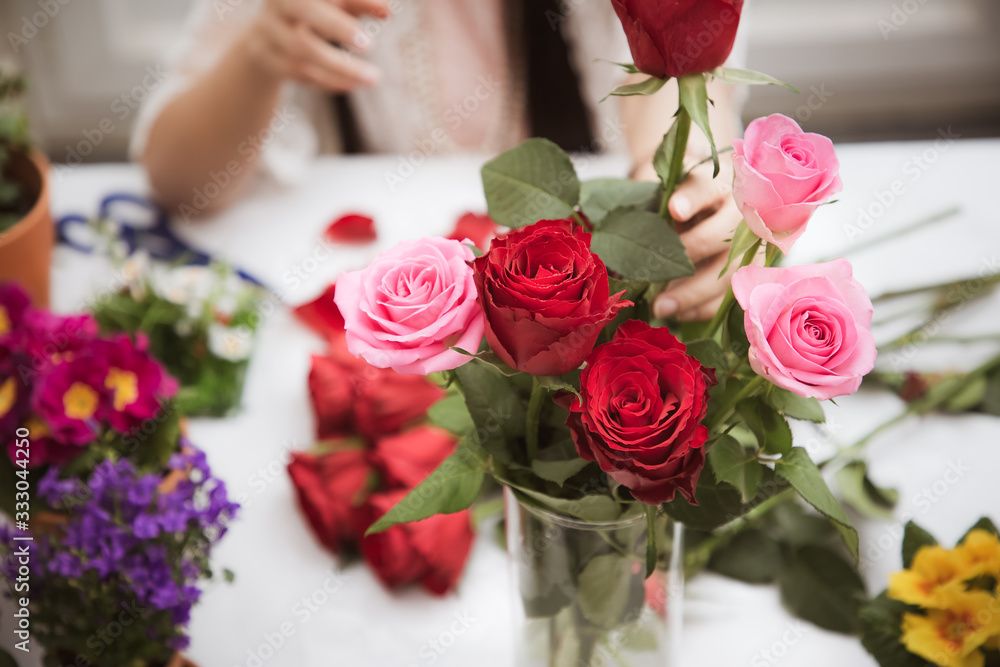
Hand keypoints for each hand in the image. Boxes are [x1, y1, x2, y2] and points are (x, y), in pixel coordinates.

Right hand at [243, 0, 388, 91]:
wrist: (264, 38)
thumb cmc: (311, 13)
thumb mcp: (334, 5)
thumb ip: (359, 4)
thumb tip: (388, 11)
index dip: (357, 0)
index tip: (388, 12)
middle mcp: (279, 4)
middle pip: (306, 10)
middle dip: (337, 27)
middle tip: (369, 45)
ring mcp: (269, 32)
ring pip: (303, 49)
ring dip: (340, 66)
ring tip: (374, 77)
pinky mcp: (268, 59)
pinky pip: (301, 72)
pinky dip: (329, 80)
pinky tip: (353, 84)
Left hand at [641, 152, 745, 320]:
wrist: (705, 204)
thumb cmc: (676, 196)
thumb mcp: (661, 188)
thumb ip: (649, 197)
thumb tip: (623, 225)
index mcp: (715, 183)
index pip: (706, 186)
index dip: (691, 198)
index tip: (673, 210)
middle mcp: (739, 211)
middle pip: (723, 234)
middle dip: (690, 255)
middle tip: (656, 273)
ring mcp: (749, 245)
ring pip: (730, 271)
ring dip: (694, 293)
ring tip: (660, 307)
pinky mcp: (749, 273)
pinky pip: (731, 295)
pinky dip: (704, 308)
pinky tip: (677, 313)